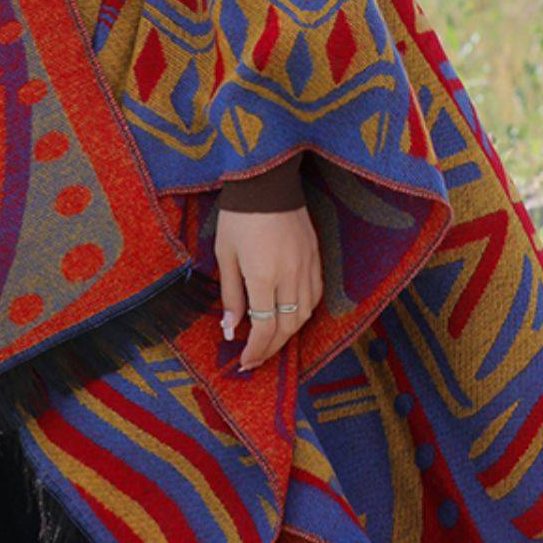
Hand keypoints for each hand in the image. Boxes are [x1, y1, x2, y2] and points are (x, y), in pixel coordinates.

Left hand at [216, 203, 322, 370]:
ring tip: (272, 342)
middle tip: (256, 360)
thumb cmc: (239, 217)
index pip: (264, 327)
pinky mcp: (316, 256)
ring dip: (289, 334)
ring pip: (305, 314)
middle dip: (271, 348)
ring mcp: (307, 266)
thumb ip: (230, 294)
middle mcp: (290, 275)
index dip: (255, 350)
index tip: (245, 361)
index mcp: (264, 276)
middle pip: (287, 327)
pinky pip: (315, 294)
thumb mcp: (225, 255)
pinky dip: (303, 312)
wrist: (267, 181)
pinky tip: (290, 316)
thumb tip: (230, 328)